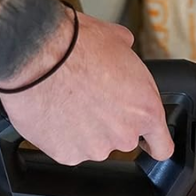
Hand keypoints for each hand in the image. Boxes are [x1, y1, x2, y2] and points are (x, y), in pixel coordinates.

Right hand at [0, 10, 173, 165]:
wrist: (34, 55)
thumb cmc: (75, 46)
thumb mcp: (116, 40)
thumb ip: (129, 57)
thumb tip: (124, 48)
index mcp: (145, 109)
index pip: (161, 146)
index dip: (152, 143)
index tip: (146, 142)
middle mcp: (124, 134)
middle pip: (122, 140)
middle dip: (108, 124)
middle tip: (90, 100)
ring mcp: (95, 148)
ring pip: (92, 144)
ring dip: (83, 130)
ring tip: (67, 102)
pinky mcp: (66, 154)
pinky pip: (66, 148)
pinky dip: (60, 136)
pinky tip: (53, 113)